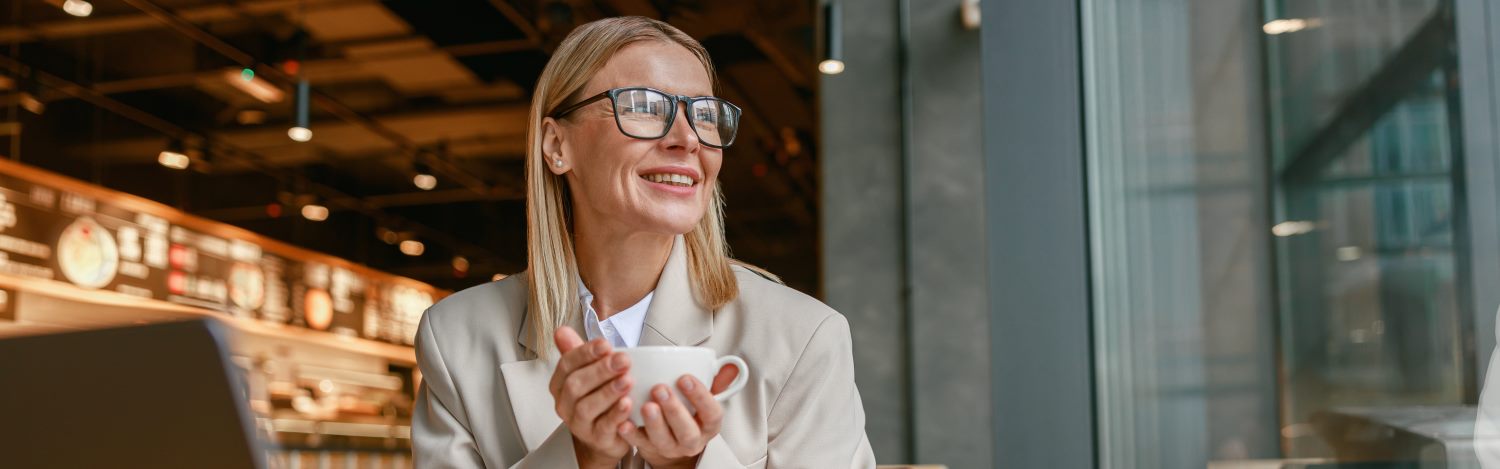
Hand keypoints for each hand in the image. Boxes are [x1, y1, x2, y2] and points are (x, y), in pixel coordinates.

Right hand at [550, 327, 633, 468]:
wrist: (606, 434)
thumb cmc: (598, 398)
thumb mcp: (588, 372)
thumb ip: (578, 352)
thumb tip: (561, 330)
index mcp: (560, 384)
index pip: (567, 364)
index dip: (585, 353)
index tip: (606, 345)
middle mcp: (565, 405)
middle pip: (576, 385)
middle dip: (600, 371)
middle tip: (623, 360)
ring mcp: (579, 424)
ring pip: (586, 407)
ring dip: (608, 392)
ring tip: (627, 380)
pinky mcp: (596, 439)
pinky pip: (604, 427)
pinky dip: (616, 415)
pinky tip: (628, 404)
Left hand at [617, 365, 739, 467]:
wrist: (673, 442)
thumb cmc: (691, 414)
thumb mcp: (706, 399)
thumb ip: (717, 381)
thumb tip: (731, 366)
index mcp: (709, 425)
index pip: (712, 413)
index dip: (701, 397)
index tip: (686, 378)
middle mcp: (692, 440)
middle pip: (687, 431)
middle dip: (674, 410)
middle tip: (660, 388)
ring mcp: (670, 447)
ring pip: (663, 440)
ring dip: (654, 423)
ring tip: (645, 405)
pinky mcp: (649, 450)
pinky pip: (640, 444)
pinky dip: (631, 434)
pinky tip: (624, 422)